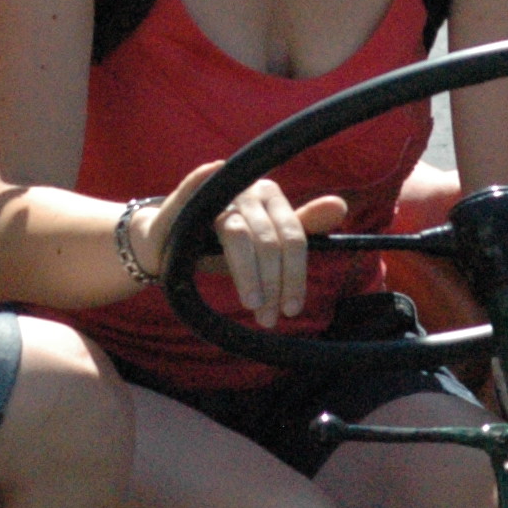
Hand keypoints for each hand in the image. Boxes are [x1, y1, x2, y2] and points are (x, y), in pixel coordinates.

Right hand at [144, 159, 347, 326]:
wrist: (167, 239)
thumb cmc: (222, 244)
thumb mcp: (262, 245)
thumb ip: (300, 230)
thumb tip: (340, 205)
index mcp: (271, 197)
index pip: (294, 238)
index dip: (294, 275)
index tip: (292, 309)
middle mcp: (248, 189)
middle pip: (270, 241)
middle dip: (272, 284)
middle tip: (269, 318)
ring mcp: (219, 191)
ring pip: (240, 236)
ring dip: (248, 275)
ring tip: (253, 305)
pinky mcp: (190, 197)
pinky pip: (199, 198)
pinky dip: (202, 193)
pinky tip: (213, 202)